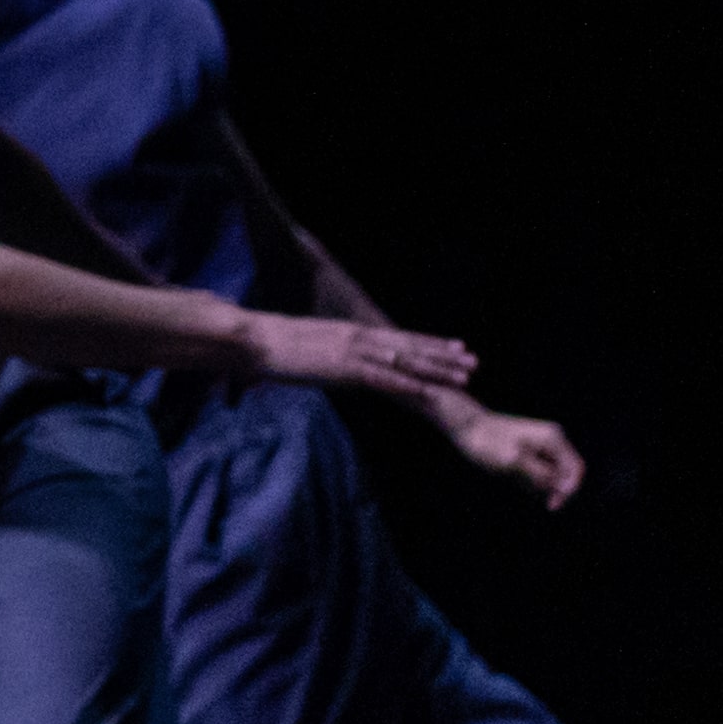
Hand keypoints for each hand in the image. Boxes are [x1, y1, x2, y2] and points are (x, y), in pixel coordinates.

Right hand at [246, 312, 474, 402]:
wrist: (249, 339)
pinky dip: (407, 385)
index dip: (426, 342)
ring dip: (435, 371)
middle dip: (443, 356)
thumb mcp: (301, 348)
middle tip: (472, 362)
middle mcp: (357, 337)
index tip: (451, 347)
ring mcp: (352, 352)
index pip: (396, 336)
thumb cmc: (265, 345)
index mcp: (348, 331)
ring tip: (463, 378)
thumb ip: (319, 355)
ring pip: (404, 361)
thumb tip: (322, 362)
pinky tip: (426, 392)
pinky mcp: (342, 368)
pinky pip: (382, 378)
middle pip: (409, 346)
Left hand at [441, 402, 586, 509]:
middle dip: (554, 490)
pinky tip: (512, 480)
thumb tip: (561, 487)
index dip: (569, 490)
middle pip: (566, 473)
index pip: (576, 469)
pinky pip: (539, 473)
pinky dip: (531, 482)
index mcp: (553, 439)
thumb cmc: (486, 443)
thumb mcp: (513, 462)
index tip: (552, 505)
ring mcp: (541, 446)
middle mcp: (551, 440)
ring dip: (541, 487)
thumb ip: (540, 474)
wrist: (464, 427)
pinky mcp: (529, 452)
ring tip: (515, 481)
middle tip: (531, 498)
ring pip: (552, 476)